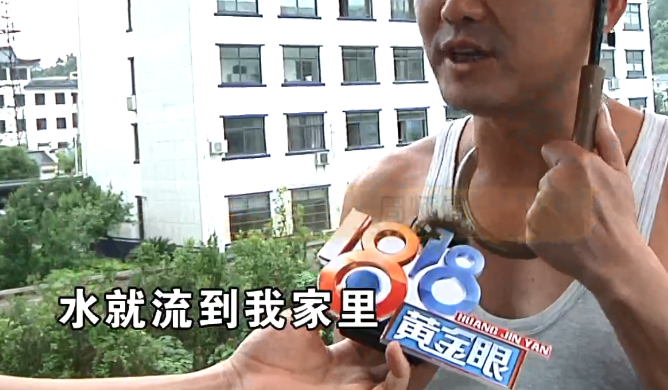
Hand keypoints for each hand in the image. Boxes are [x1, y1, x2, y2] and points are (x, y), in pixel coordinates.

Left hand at [222, 325, 410, 389]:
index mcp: (338, 357)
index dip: (392, 329)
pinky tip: (396, 350)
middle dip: (414, 346)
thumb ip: (321, 307)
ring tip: (418, 336)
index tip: (403, 308)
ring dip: (414, 360)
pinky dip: (399, 373)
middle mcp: (349, 376)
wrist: (241, 382)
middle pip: (393, 363)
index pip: (376, 344)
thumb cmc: (261, 355)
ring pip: (398, 381)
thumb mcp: (297, 321)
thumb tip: (340, 287)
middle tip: (427, 324)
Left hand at [527, 102, 642, 288]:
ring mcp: (539, 208)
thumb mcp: (620, 173)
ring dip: (554, 209)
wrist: (615, 260)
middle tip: (584, 207)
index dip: (566, 164)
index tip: (580, 180)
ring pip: (541, 199)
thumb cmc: (620, 216)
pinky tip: (567, 237)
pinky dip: (547, 230)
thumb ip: (606, 138)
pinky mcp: (531, 230)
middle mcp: (552, 183)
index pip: (552, 149)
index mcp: (573, 164)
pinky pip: (534, 222)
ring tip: (578, 224)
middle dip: (561, 188)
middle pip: (547, 176)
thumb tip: (601, 108)